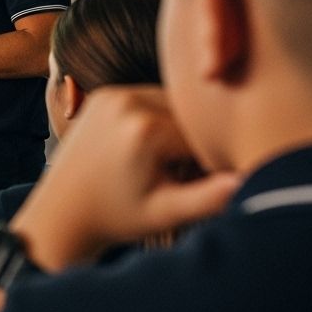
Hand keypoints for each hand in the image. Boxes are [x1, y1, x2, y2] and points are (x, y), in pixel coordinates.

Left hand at [10, 86, 240, 271]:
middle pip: (189, 115)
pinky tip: (146, 151)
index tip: (188, 183)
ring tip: (161, 164)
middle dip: (193, 142)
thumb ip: (209, 198)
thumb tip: (248, 180)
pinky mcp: (104, 94)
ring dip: (177, 129)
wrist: (63, 210)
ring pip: (172, 105)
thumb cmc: (117, 217)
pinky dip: (158, 121)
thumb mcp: (166, 213)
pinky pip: (149, 101)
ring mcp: (112, 94)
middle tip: (175, 175)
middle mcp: (127, 101)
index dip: (209, 161)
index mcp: (145, 129)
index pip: (205, 135)